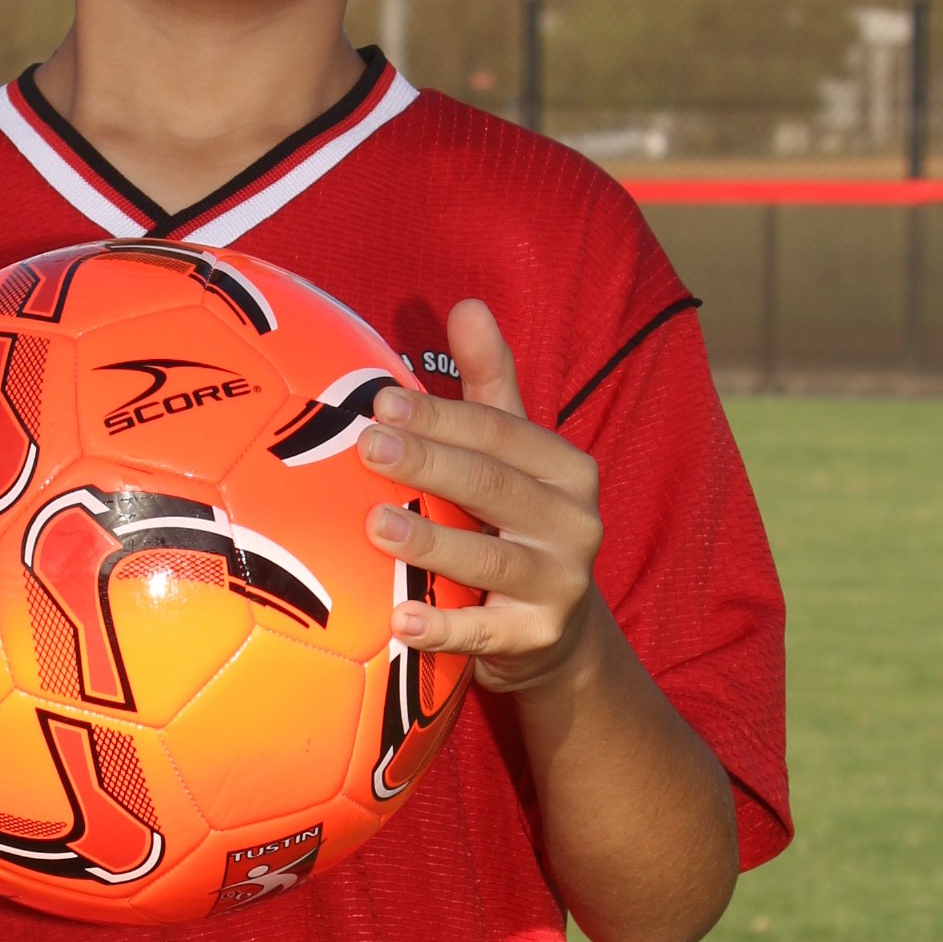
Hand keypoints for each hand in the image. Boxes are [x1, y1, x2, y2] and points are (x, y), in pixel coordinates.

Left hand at [358, 297, 605, 695]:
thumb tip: (468, 305)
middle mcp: (575, 522)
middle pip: (493, 487)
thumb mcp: (513, 456)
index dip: (442, 417)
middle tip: (367, 447)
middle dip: (430, 464)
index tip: (381, 402)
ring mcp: (561, 583)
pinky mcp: (537, 636)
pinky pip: (484, 633)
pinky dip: (443, 627)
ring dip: (431, 541)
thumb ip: (491, 386)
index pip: (501, 433)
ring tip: (375, 524)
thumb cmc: (516, 524)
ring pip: (489, 557)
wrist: (554, 632)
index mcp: (567, 469)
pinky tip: (401, 618)